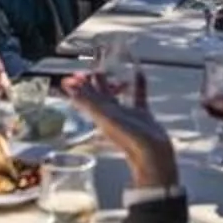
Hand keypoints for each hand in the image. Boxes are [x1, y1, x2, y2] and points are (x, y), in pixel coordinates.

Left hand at [63, 72, 182, 186]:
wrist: (152, 155)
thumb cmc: (129, 138)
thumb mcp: (106, 117)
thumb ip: (89, 102)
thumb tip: (69, 88)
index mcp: (100, 115)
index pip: (86, 98)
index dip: (80, 87)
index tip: (75, 74)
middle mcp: (111, 115)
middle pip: (100, 95)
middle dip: (95, 82)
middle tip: (94, 68)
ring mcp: (127, 115)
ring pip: (117, 95)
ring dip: (114, 83)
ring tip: (114, 68)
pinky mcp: (142, 115)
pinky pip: (138, 96)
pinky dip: (138, 84)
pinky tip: (139, 73)